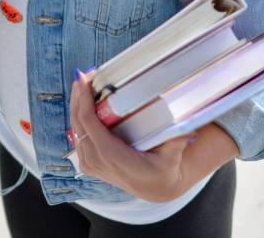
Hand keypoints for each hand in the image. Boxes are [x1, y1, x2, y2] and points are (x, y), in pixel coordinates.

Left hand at [69, 69, 196, 202]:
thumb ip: (176, 142)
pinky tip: (81, 103)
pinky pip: (78, 137)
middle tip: (82, 76)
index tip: (83, 81)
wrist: (155, 188)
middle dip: (78, 97)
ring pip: (75, 129)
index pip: (89, 124)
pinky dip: (78, 118)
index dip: (83, 101)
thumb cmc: (162, 170)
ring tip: (81, 85)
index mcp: (111, 155)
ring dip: (76, 106)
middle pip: (78, 123)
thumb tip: (188, 129)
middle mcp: (96, 160)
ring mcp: (90, 163)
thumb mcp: (171, 158)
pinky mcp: (89, 163)